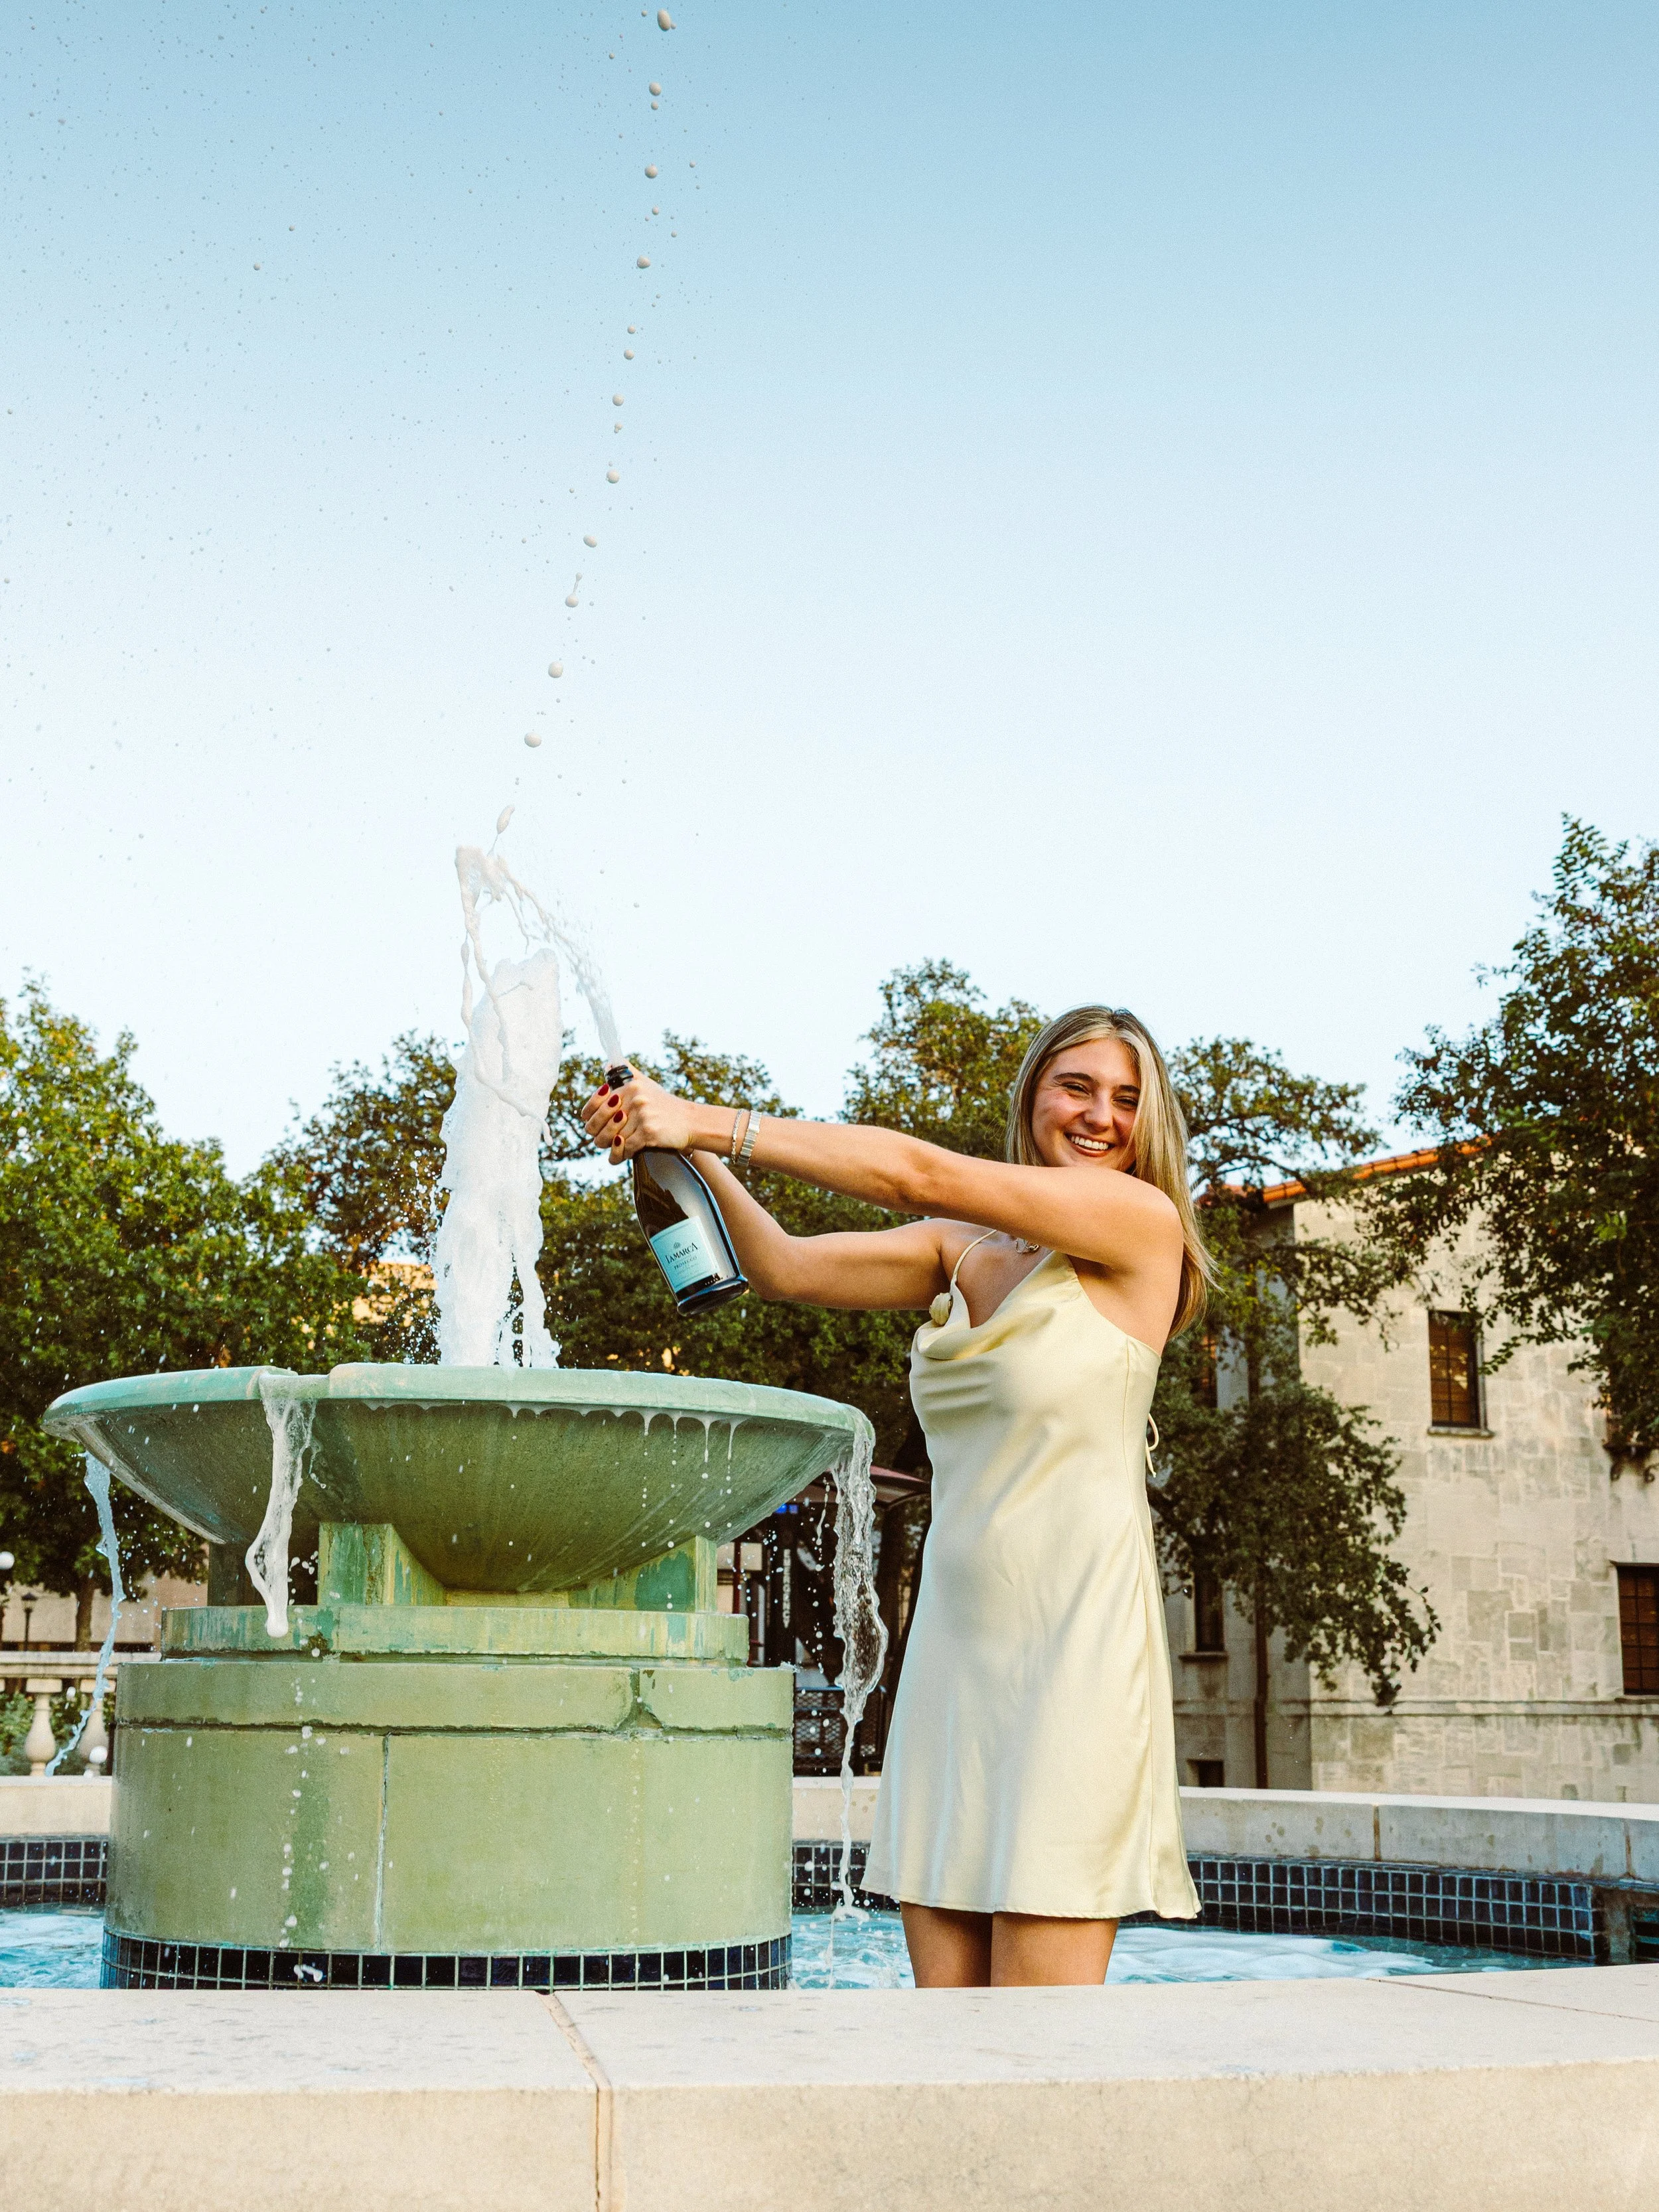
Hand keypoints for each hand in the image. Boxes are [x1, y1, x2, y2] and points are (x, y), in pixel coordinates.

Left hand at [580, 1067, 701, 1162]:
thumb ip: (627, 1073)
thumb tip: (608, 1065)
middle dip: (600, 1137)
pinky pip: (626, 1148)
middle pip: (599, 1125)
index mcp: (628, 1087)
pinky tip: (628, 1153)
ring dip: (613, 1148)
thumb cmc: (665, 1105)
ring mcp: (641, 1115)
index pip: (593, 1106)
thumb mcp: (646, 1084)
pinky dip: (625, 1154)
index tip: (595, 1126)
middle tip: (605, 1141)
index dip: (590, 1119)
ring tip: (618, 1149)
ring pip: (612, 1139)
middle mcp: (633, 1098)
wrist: (690, 1121)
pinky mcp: (648, 1132)